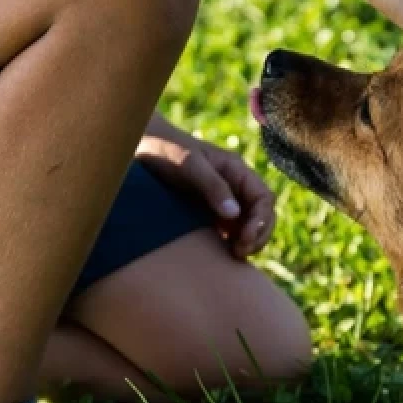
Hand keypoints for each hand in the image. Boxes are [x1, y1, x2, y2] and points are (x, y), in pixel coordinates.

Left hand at [136, 123, 274, 259]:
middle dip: (258, 235)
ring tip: (233, 255)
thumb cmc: (164, 150)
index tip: (245, 238)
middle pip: (262, 214)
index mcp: (236, 170)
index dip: (261, 221)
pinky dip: (231, 243)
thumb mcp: (189, 165)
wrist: (139, 147)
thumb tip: (234, 214)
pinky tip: (221, 254)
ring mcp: (222, 199)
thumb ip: (213, 187)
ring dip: (247, 242)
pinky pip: (229, 230)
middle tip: (240, 252)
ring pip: (248, 225)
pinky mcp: (208, 211)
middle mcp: (234, 186)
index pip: (264, 198)